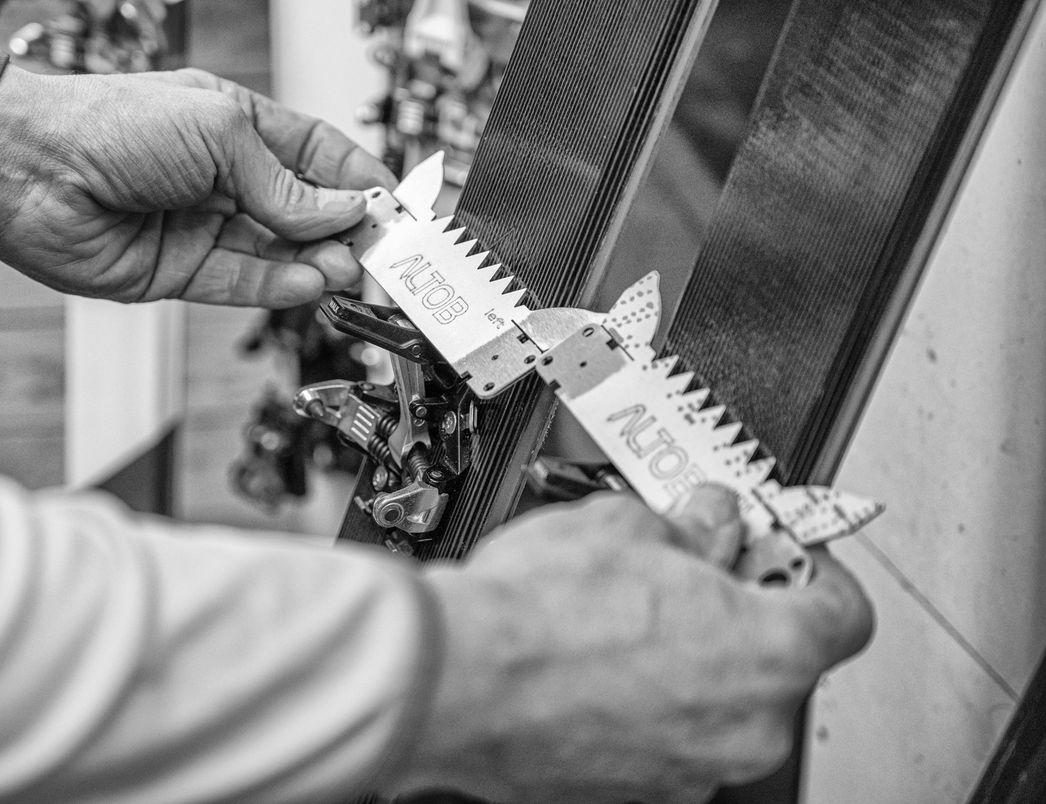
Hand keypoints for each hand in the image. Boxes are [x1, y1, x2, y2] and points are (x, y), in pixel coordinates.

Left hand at [0, 66, 395, 307]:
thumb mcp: (218, 132)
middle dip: (345, 229)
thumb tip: (343, 211)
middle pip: (306, 210)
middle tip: (378, 250)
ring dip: (317, 262)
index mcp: (238, 127)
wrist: (27, 166)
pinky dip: (278, 286)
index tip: (393, 205)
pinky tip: (308, 282)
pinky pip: (243, 283)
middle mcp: (224, 178)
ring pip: (279, 253)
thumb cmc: (110, 122)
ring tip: (345, 268)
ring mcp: (203, 226)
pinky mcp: (180, 272)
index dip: (359, 180)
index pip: (318, 156)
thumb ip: (285, 181)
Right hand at [390, 486, 872, 802]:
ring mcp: (686, 771)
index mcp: (768, 654)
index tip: (782, 548)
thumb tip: (708, 520)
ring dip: (690, 658)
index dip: (812, 567)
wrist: (454, 679)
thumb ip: (693, 524)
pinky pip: (663, 735)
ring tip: (624, 611)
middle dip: (739, 607)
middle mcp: (742, 729)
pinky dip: (645, 701)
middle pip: (776, 659)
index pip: (843, 611)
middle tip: (689, 565)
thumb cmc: (537, 613)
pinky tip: (594, 657)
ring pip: (716, 703)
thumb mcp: (629, 523)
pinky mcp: (630, 792)